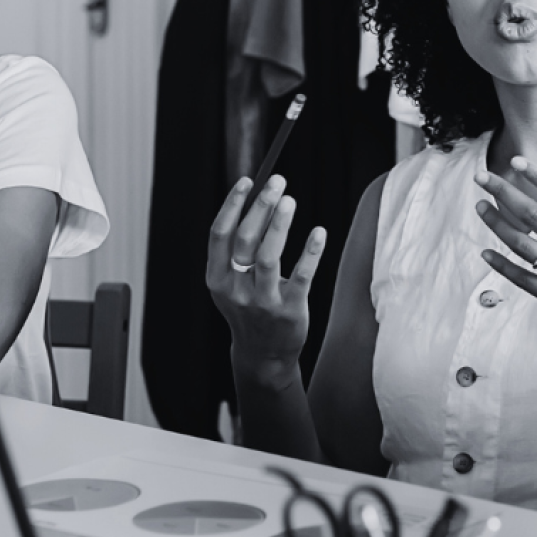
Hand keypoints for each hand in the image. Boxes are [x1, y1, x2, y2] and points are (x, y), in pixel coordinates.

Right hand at [205, 175, 327, 368]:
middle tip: (277, 182)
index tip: (247, 181)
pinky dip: (310, 251)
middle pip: (245, 240)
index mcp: (217, 278)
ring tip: (290, 200)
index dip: (232, 204)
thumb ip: (237, 250)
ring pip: (269, 257)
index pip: (220, 234)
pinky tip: (318, 232)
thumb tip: (257, 200)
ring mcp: (262, 302)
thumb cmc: (249, 309)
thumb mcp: (232, 283)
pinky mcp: (289, 310)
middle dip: (260, 207)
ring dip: (279, 225)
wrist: (263, 354)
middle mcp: (236, 290)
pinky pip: (301, 276)